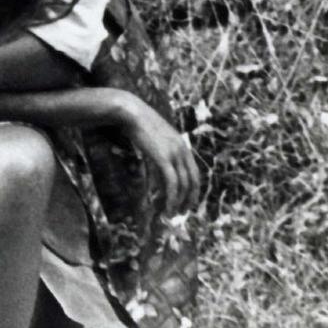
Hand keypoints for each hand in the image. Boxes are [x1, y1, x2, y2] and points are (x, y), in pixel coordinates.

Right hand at [119, 96, 200, 214]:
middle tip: (183, 212)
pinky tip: (166, 207)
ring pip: (183, 185)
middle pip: (192, 181)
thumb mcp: (156, 138)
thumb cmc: (140, 124)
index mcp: (182, 146)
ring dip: (178, 202)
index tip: (188, 201)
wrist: (133, 113)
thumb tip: (160, 164)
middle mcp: (182, 150)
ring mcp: (174, 154)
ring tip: (171, 214)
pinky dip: (171, 197)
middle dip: (189, 199)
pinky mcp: (163, 158)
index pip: (194, 173)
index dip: (193, 190)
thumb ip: (162, 150)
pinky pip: (171, 183)